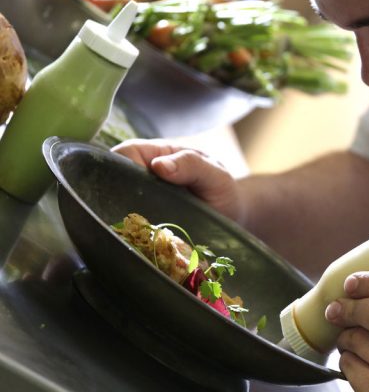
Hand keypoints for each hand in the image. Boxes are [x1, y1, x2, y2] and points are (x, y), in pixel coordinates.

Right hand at [111, 138, 242, 221]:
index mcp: (157, 153)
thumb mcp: (216, 175)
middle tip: (134, 216)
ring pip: (115, 203)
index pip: (125, 152)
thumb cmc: (223, 189)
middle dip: (115, 195)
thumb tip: (158, 165)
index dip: (123, 167)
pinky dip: (129, 232)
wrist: (231, 217)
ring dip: (122, 216)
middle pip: (112, 178)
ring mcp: (140, 198)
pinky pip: (126, 224)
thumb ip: (192, 165)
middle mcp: (143, 175)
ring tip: (136, 231)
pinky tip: (137, 242)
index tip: (136, 189)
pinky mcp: (141, 221)